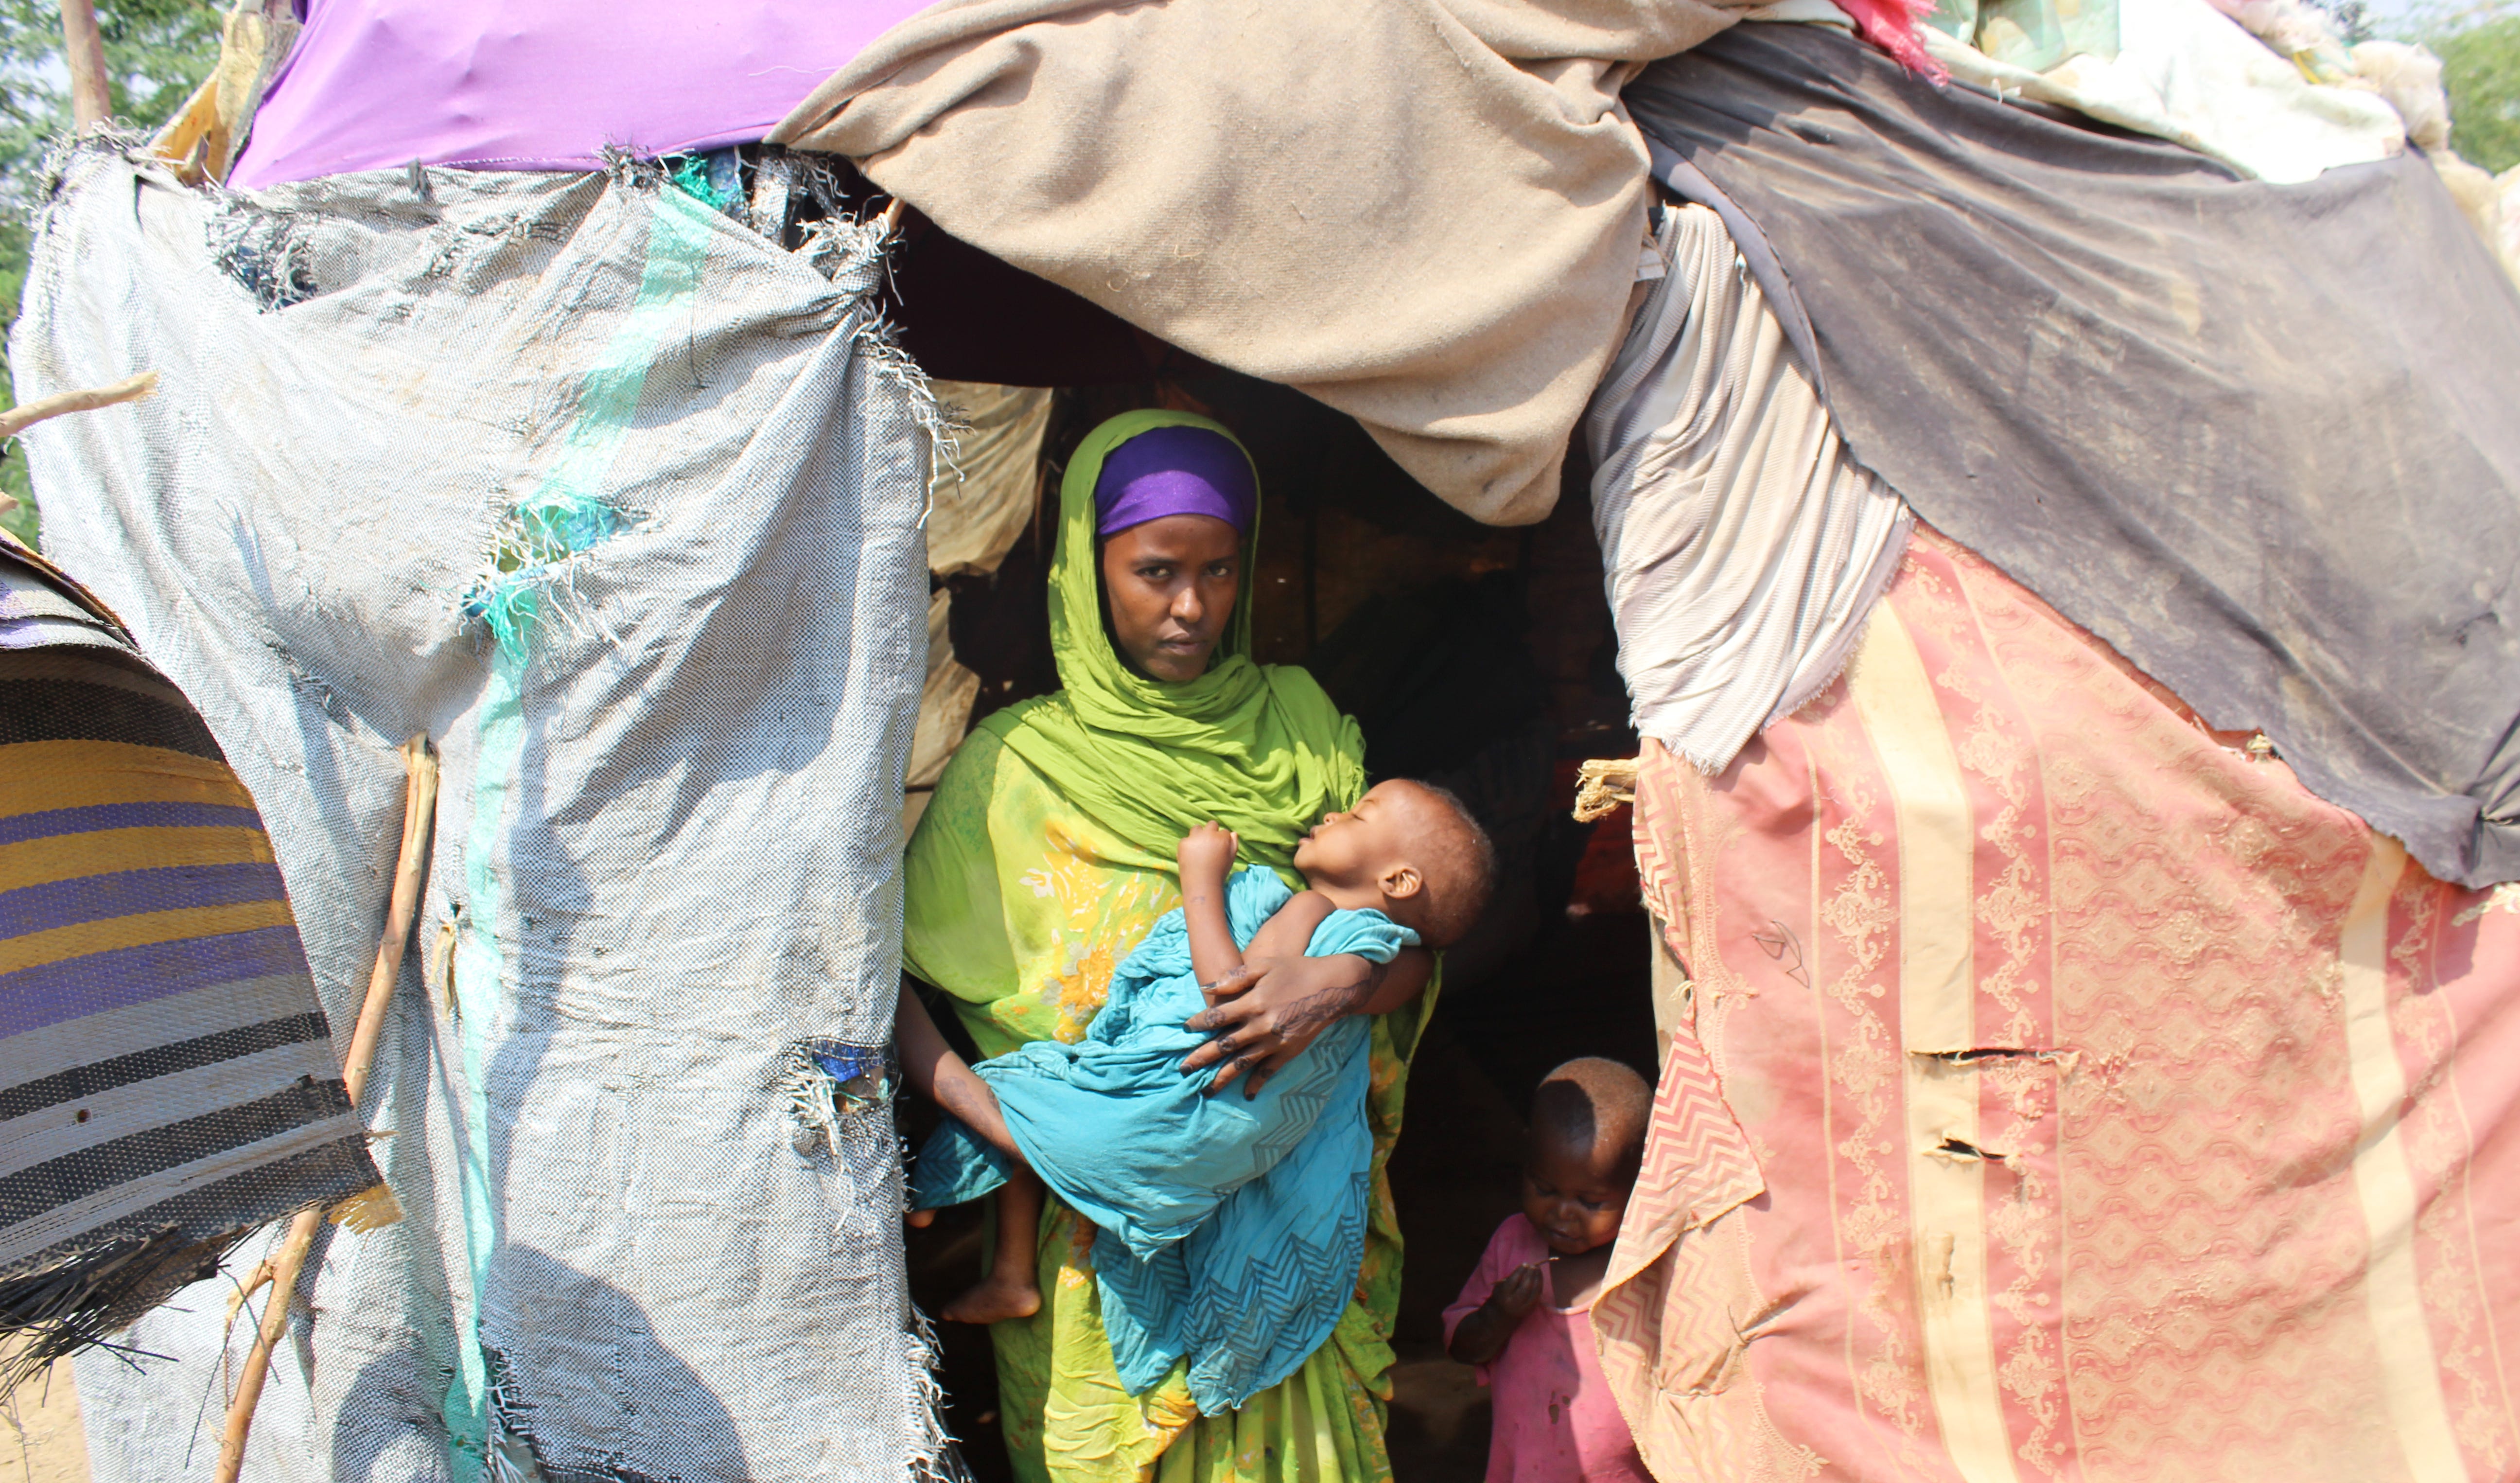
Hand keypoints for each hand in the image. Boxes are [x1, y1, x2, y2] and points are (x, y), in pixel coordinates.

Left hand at [1177, 821, 1239, 885]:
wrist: (1202, 884)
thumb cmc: (1219, 873)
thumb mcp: (1231, 859)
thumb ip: (1234, 844)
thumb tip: (1232, 832)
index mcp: (1222, 838)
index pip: (1224, 832)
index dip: (1222, 840)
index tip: (1219, 849)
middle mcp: (1208, 834)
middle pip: (1211, 824)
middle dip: (1212, 831)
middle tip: (1209, 844)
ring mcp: (1195, 838)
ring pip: (1197, 828)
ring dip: (1198, 834)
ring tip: (1199, 847)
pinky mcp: (1183, 843)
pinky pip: (1186, 839)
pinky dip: (1188, 845)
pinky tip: (1190, 855)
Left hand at [1181, 953, 1380, 1095]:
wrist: (1332, 987)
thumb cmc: (1296, 970)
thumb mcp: (1265, 964)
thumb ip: (1235, 976)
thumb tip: (1207, 988)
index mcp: (1252, 1002)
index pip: (1216, 1017)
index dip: (1198, 1024)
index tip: (1185, 1029)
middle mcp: (1260, 1025)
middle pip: (1223, 1045)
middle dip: (1201, 1058)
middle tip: (1183, 1069)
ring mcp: (1274, 1041)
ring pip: (1242, 1063)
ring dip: (1222, 1078)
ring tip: (1206, 1091)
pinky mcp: (1289, 1051)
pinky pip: (1269, 1071)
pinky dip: (1257, 1083)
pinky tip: (1246, 1094)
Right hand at [1489, 1262, 1544, 1321]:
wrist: (1504, 1314)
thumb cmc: (1501, 1296)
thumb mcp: (1501, 1286)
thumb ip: (1511, 1278)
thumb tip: (1525, 1268)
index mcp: (1504, 1296)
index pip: (1513, 1282)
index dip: (1520, 1272)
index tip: (1525, 1264)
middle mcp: (1514, 1303)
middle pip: (1525, 1289)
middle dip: (1530, 1276)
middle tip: (1533, 1266)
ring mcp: (1524, 1308)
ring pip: (1534, 1293)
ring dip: (1538, 1279)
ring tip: (1538, 1269)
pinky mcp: (1531, 1309)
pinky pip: (1538, 1296)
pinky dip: (1540, 1285)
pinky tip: (1539, 1277)